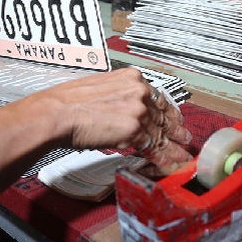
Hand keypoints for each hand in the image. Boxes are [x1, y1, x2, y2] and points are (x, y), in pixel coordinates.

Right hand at [14, 68, 192, 171]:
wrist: (56, 113)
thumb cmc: (68, 103)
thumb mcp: (100, 90)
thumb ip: (120, 99)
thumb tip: (127, 114)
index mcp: (131, 78)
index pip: (157, 98)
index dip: (168, 113)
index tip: (173, 121)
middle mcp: (139, 91)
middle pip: (163, 115)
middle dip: (175, 131)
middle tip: (184, 139)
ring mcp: (138, 110)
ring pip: (160, 133)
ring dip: (171, 148)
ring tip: (181, 157)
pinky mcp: (134, 129)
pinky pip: (152, 147)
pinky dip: (161, 158)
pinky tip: (168, 164)